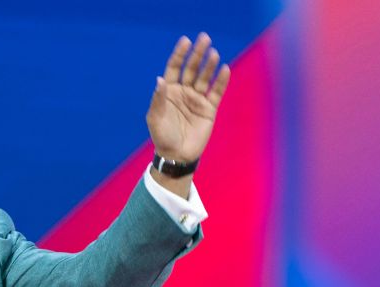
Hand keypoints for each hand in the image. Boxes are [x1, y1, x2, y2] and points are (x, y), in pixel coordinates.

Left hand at [146, 32, 231, 163]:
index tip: (185, 41)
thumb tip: (160, 80)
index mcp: (169, 91)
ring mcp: (197, 99)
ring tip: (213, 53)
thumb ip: (158, 99)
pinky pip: (216, 92)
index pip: (175, 68)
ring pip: (205, 78)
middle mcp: (184, 92)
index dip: (180, 54)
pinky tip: (224, 69)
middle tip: (204, 38)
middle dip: (198, 54)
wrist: (177, 154)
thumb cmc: (162, 136)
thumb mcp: (155, 118)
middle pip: (192, 68)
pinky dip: (221, 81)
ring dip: (209, 65)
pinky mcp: (209, 108)